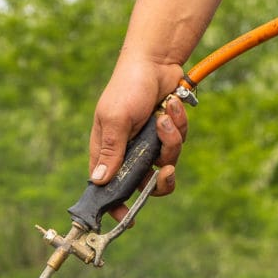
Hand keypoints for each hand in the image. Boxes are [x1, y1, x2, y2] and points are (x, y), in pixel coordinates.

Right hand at [87, 54, 189, 197]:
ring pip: (166, 164)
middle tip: (165, 171)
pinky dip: (178, 125)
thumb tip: (99, 181)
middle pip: (145, 185)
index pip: (108, 188)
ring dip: (171, 142)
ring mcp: (150, 144)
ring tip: (165, 118)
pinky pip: (179, 143)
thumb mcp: (116, 119)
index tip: (128, 218)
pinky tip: (171, 105)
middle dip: (159, 179)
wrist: (156, 60)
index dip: (117, 205)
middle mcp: (128, 152)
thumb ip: (110, 151)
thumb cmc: (127, 87)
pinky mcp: (167, 134)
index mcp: (107, 152)